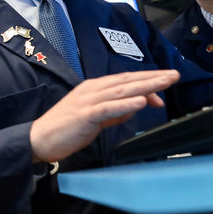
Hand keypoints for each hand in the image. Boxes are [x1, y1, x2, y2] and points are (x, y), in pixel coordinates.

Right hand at [30, 69, 179, 162]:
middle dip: (152, 78)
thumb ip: (115, 111)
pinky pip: (109, 108)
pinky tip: (141, 101)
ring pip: (121, 91)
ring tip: (164, 83)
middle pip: (127, 81)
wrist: (39, 138)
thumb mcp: (95, 118)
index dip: (146, 81)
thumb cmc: (65, 129)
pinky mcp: (85, 115)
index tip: (164, 84)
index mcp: (94, 89)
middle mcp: (92, 90)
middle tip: (174, 75)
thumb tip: (136, 105)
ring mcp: (88, 101)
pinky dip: (126, 104)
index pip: (125, 81)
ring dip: (145, 86)